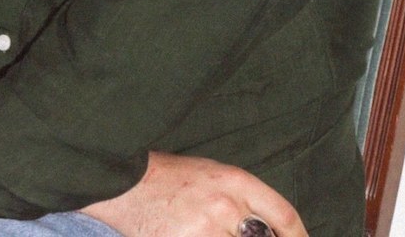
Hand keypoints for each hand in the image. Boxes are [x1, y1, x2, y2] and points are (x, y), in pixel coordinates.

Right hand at [79, 151, 306, 236]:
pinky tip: (194, 236)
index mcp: (235, 181)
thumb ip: (241, 199)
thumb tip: (265, 231)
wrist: (121, 181)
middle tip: (243, 236)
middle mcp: (225, 206)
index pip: (284, 216)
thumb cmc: (166, 177)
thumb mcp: (210, 175)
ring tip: (207, 230)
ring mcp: (205, 229)